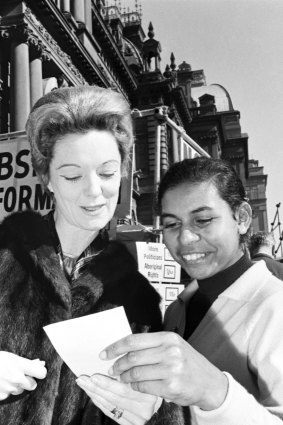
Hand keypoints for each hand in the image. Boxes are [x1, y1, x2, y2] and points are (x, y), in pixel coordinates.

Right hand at [0, 351, 46, 400]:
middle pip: (33, 385)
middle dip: (29, 380)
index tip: (38, 371)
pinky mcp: (2, 396)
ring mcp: (9, 387)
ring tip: (9, 377)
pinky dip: (8, 390)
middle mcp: (16, 377)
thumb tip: (41, 363)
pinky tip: (2, 383)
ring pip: (21, 390)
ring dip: (18, 386)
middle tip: (22, 375)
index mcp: (20, 365)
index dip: (40, 372)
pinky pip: (10, 394)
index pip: (41, 373)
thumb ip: (27, 362)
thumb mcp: (13, 357)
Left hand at [77, 373, 161, 424]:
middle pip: (117, 394)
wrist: (164, 408)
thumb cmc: (156, 381)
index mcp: (152, 389)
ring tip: (84, 383)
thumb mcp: (151, 371)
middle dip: (98, 385)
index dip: (109, 378)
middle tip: (83, 377)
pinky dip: (100, 402)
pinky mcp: (133, 424)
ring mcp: (140, 416)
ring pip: (113, 403)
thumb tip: (118, 354)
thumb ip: (138, 366)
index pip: (127, 383)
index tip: (97, 370)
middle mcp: (147, 404)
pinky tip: (92, 394)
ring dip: (95, 393)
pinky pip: (113, 413)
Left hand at [99, 332, 227, 410]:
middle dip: (118, 364)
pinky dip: (136, 387)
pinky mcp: (171, 386)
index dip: (115, 347)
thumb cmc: (188, 363)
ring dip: (125, 377)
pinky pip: (144, 387)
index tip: (105, 353)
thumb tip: (124, 348)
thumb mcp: (173, 346)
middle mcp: (170, 351)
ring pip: (136, 373)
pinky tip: (136, 386)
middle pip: (132, 357)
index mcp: (168, 337)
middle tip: (112, 369)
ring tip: (123, 378)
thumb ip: (152, 345)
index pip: (134, 340)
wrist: (210, 383)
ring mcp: (171, 369)